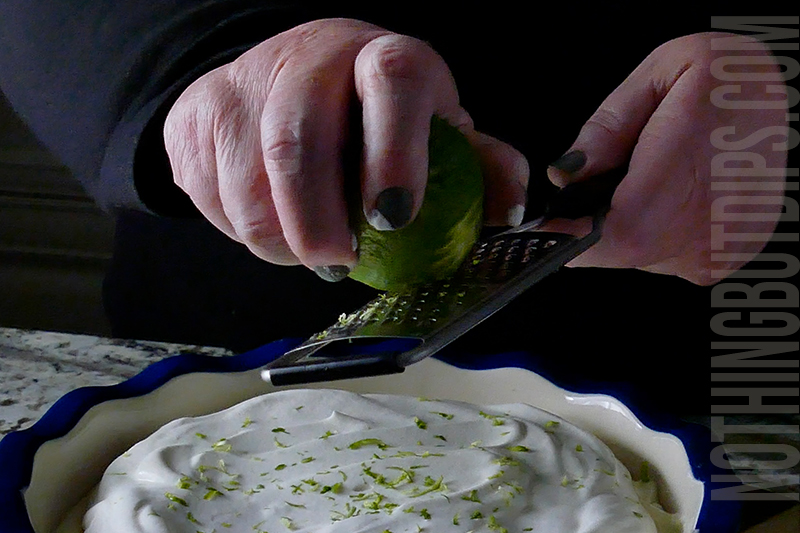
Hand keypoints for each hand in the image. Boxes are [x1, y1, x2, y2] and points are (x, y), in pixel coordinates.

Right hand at [163, 18, 528, 277]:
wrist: (288, 80)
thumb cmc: (376, 120)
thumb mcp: (436, 132)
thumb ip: (480, 167)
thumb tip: (508, 212)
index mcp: (383, 56)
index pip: (393, 84)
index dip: (394, 154)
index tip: (394, 220)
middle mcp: (309, 57)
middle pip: (296, 142)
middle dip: (315, 224)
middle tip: (336, 263)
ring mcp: (242, 81)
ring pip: (246, 184)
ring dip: (277, 240)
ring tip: (308, 248)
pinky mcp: (195, 114)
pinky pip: (208, 196)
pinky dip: (240, 230)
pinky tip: (271, 223)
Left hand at [546, 32, 790, 285]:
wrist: (791, 97)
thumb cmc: (730, 79)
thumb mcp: (664, 71)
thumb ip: (606, 127)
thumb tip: (565, 178)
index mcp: (689, 179)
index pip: (609, 240)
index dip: (570, 236)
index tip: (551, 221)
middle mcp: (708, 232)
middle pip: (615, 252)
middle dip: (595, 222)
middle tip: (616, 175)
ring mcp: (721, 253)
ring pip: (637, 256)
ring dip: (628, 223)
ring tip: (657, 176)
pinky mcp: (727, 259)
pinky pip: (665, 256)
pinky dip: (657, 229)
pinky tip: (679, 193)